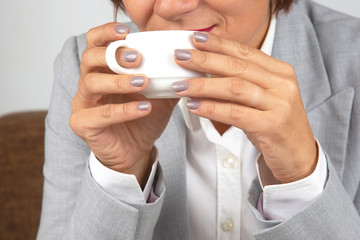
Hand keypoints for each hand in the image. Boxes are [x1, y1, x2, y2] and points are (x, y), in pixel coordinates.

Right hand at [70, 23, 177, 185]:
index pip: (96, 43)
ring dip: (119, 80)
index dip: (107, 33)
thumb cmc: (143, 120)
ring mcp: (83, 104)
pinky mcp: (83, 124)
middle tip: (137, 57)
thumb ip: (167, 79)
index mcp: (104, 71)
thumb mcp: (159, 96)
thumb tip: (187, 63)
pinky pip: (101, 114)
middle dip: (113, 54)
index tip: (127, 31)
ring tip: (143, 82)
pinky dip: (124, 109)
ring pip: (91, 82)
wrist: (136, 152)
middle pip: (89, 58)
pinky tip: (144, 108)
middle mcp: (89, 83)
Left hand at [173, 32, 317, 183]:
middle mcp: (282, 84)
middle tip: (181, 56)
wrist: (298, 154)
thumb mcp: (264, 97)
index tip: (195, 38)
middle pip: (237, 67)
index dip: (219, 44)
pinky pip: (234, 113)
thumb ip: (244, 82)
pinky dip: (211, 108)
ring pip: (234, 88)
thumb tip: (206, 70)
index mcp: (281, 72)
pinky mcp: (271, 126)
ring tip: (180, 85)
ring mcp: (279, 105)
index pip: (245, 52)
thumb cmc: (275, 123)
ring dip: (203, 85)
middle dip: (206, 60)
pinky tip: (194, 106)